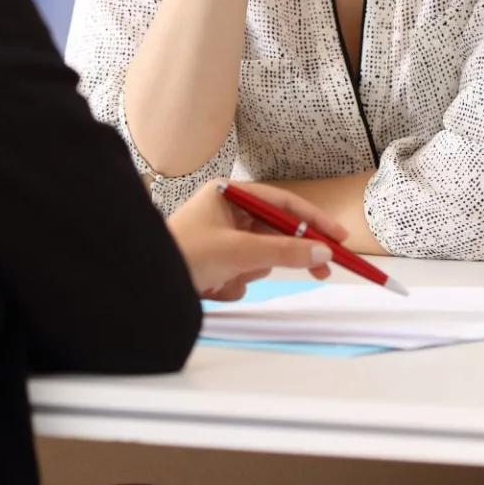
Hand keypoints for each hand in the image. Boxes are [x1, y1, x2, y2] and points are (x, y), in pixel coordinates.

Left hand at [165, 181, 348, 300]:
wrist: (146, 288)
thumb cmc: (182, 256)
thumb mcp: (238, 251)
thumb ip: (283, 251)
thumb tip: (322, 252)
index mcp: (228, 196)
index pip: (282, 202)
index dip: (313, 219)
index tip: (338, 236)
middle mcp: (227, 214)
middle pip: (277, 231)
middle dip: (291, 252)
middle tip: (324, 268)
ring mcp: (223, 240)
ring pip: (263, 256)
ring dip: (251, 271)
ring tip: (226, 276)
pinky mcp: (219, 264)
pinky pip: (246, 273)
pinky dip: (236, 283)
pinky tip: (214, 286)